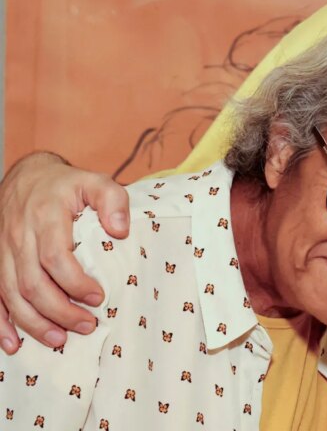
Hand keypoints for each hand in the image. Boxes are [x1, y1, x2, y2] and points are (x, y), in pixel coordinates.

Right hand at [0, 152, 128, 352]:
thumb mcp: (96, 181)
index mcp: (45, 216)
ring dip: (33, 322)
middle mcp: (19, 236)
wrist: (27, 176)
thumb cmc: (66, 185)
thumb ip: (113, 201)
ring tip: (60, 340)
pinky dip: (0, 324)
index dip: (75, 282)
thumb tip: (120, 231)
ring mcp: (3, 251)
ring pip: (11, 294)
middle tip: (87, 325)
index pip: (55, 257)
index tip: (98, 297)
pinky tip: (13, 344)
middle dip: (59, 310)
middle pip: (32, 282)